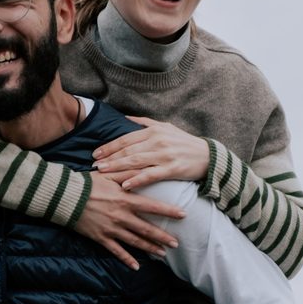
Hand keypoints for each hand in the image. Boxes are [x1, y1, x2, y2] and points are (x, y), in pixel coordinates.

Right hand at [74, 172, 183, 269]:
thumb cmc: (87, 183)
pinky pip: (117, 251)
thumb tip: (144, 168)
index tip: (183, 215)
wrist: (65, 197)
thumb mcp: (109, 175)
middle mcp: (121, 216)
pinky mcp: (101, 238)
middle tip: (176, 243)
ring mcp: (112, 229)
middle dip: (163, 237)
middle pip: (147, 229)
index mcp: (125, 199)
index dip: (168, 211)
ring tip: (162, 253)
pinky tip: (136, 267)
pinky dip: (127, 259)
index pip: (152, 207)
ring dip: (150, 248)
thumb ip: (127, 173)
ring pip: (135, 242)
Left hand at [92, 118, 209, 189]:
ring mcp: (165, 155)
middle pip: (128, 150)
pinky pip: (150, 175)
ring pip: (135, 161)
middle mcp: (158, 141)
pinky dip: (136, 180)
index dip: (110, 146)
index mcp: (154, 130)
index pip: (126, 138)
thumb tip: (126, 118)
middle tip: (94, 165)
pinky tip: (125, 185)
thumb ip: (145, 123)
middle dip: (109, 158)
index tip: (96, 154)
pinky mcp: (172, 169)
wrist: (208, 156)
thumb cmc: (185, 143)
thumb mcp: (166, 127)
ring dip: (117, 167)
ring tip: (103, 173)